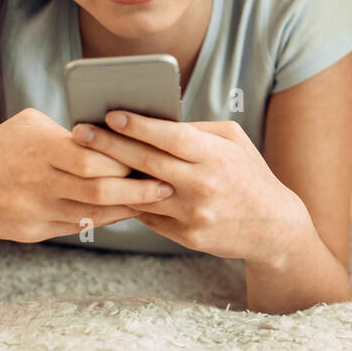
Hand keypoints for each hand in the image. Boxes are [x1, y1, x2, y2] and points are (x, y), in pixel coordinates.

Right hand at [0, 108, 172, 243]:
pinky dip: (107, 219)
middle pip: (97, 188)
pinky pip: (79, 226)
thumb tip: (115, 130)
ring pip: (92, 213)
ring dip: (128, 206)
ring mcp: (35, 210)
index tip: (152, 155)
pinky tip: (128, 210)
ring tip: (156, 199)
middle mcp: (37, 182)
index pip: (91, 157)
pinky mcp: (34, 231)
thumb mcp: (29, 126)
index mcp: (39, 149)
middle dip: (135, 187)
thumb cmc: (3, 149)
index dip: (123, 159)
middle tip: (167, 183)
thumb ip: (69, 130)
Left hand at [71, 111, 311, 266]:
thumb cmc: (248, 173)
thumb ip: (196, 130)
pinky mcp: (186, 236)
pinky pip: (148, 217)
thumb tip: (153, 120)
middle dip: (109, 146)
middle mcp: (204, 185)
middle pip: (148, 163)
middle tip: (79, 132)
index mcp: (217, 156)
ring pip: (140, 193)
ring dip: (110, 176)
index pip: (173, 138)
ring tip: (83, 161)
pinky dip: (127, 201)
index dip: (140, 126)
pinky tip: (106, 188)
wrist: (272, 225)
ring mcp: (194, 214)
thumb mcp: (233, 141)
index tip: (111, 114)